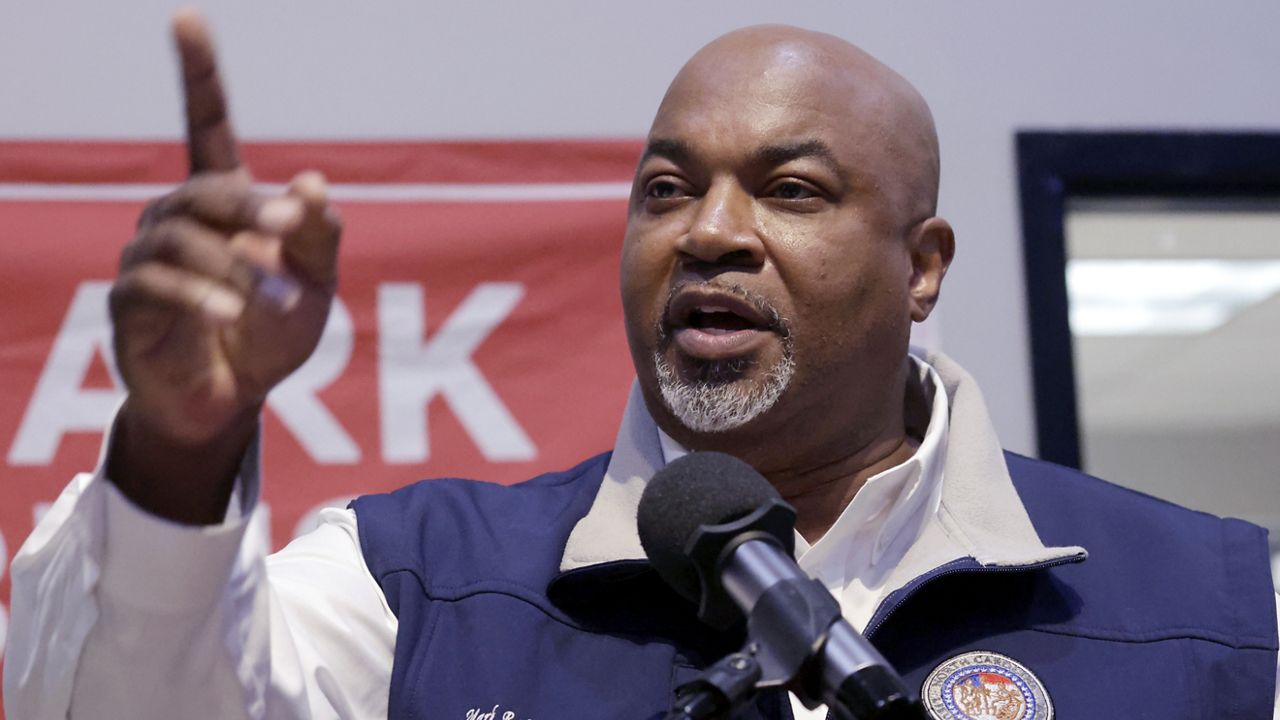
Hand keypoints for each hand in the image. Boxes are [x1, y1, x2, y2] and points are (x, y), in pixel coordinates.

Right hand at [106, 9, 339, 521]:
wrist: (233, 399)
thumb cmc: (273, 332)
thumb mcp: (316, 285)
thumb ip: (319, 239)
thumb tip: (313, 184)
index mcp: (226, 201)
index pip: (206, 125)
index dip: (198, 74)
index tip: (186, 18)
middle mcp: (180, 218)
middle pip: (207, 189)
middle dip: (250, 207)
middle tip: (289, 230)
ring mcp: (150, 257)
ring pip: (181, 236)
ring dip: (234, 267)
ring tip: (270, 301)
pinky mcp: (132, 301)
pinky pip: (155, 282)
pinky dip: (198, 294)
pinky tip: (227, 313)